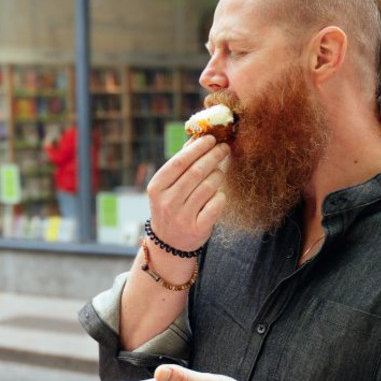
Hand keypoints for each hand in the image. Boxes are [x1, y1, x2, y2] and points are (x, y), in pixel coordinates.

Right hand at [146, 135, 228, 250]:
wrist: (169, 243)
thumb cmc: (172, 206)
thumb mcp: (168, 186)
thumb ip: (181, 163)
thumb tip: (197, 137)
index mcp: (157, 188)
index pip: (179, 162)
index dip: (197, 148)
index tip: (211, 138)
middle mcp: (167, 202)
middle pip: (196, 172)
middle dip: (213, 156)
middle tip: (224, 148)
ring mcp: (182, 217)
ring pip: (208, 187)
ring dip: (218, 175)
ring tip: (220, 171)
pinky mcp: (197, 229)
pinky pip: (216, 204)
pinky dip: (221, 195)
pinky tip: (219, 193)